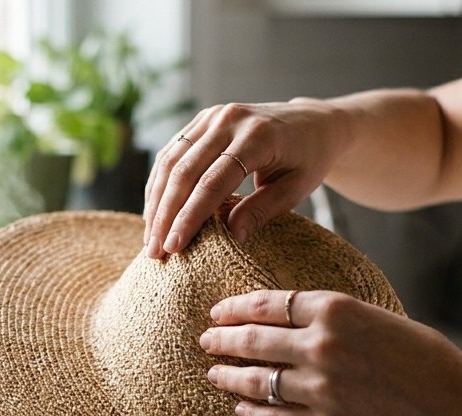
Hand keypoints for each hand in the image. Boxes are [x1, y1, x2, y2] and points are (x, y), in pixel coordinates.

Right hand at [141, 98, 348, 258]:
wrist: (312, 122)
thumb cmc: (308, 160)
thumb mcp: (296, 188)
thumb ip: (263, 210)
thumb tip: (232, 237)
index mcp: (257, 136)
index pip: (213, 182)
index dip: (189, 217)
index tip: (174, 248)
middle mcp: (229, 120)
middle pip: (184, 172)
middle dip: (165, 215)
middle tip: (154, 253)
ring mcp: (212, 116)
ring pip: (170, 161)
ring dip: (156, 203)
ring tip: (149, 240)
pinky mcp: (202, 120)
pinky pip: (172, 153)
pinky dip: (160, 185)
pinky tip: (154, 213)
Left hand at [198, 289, 461, 415]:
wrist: (451, 404)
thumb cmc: (419, 355)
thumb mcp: (374, 316)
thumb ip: (330, 315)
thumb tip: (284, 313)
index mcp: (336, 309)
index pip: (268, 303)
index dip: (236, 308)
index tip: (218, 312)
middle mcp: (322, 345)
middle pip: (253, 340)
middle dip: (222, 339)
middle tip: (205, 340)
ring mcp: (320, 388)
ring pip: (256, 380)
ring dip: (228, 375)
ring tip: (213, 373)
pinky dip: (250, 411)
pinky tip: (239, 407)